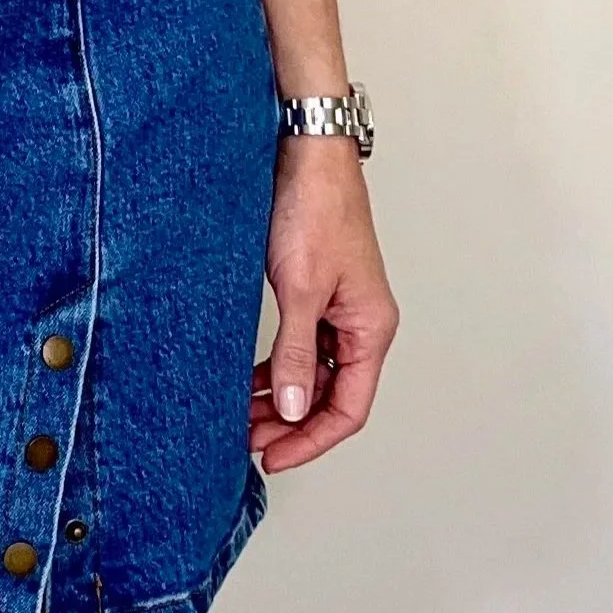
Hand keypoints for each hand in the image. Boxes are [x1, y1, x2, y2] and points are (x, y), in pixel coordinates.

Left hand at [251, 139, 397, 472]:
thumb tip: (293, 409)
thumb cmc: (315, 211)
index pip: (348, 409)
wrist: (306, 155)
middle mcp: (361, 325)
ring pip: (315, 375)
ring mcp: (340, 310)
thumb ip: (297, 354)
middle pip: (333, 398)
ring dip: (282, 399)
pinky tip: (248, 379)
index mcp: (371, 329)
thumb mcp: (301, 290)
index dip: (311, 440)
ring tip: (242, 417)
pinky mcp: (317, 294)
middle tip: (248, 441)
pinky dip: (278, 368)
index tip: (273, 457)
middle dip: (291, 425)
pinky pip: (303, 348)